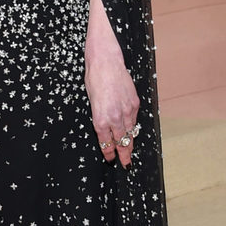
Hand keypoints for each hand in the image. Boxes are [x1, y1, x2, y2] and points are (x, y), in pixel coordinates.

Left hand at [86, 48, 139, 168]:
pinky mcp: (134, 103)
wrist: (106, 61)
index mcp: (100, 118)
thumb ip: (98, 116)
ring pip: (130, 133)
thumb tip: (104, 128)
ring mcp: (127, 110)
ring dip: (130, 143)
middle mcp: (114, 117)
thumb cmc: (94, 78)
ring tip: (130, 152)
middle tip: (125, 164)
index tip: (110, 159)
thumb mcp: (91, 101)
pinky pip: (134, 120)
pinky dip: (132, 127)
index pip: (105, 142)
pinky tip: (132, 132)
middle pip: (121, 142)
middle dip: (123, 154)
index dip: (108, 153)